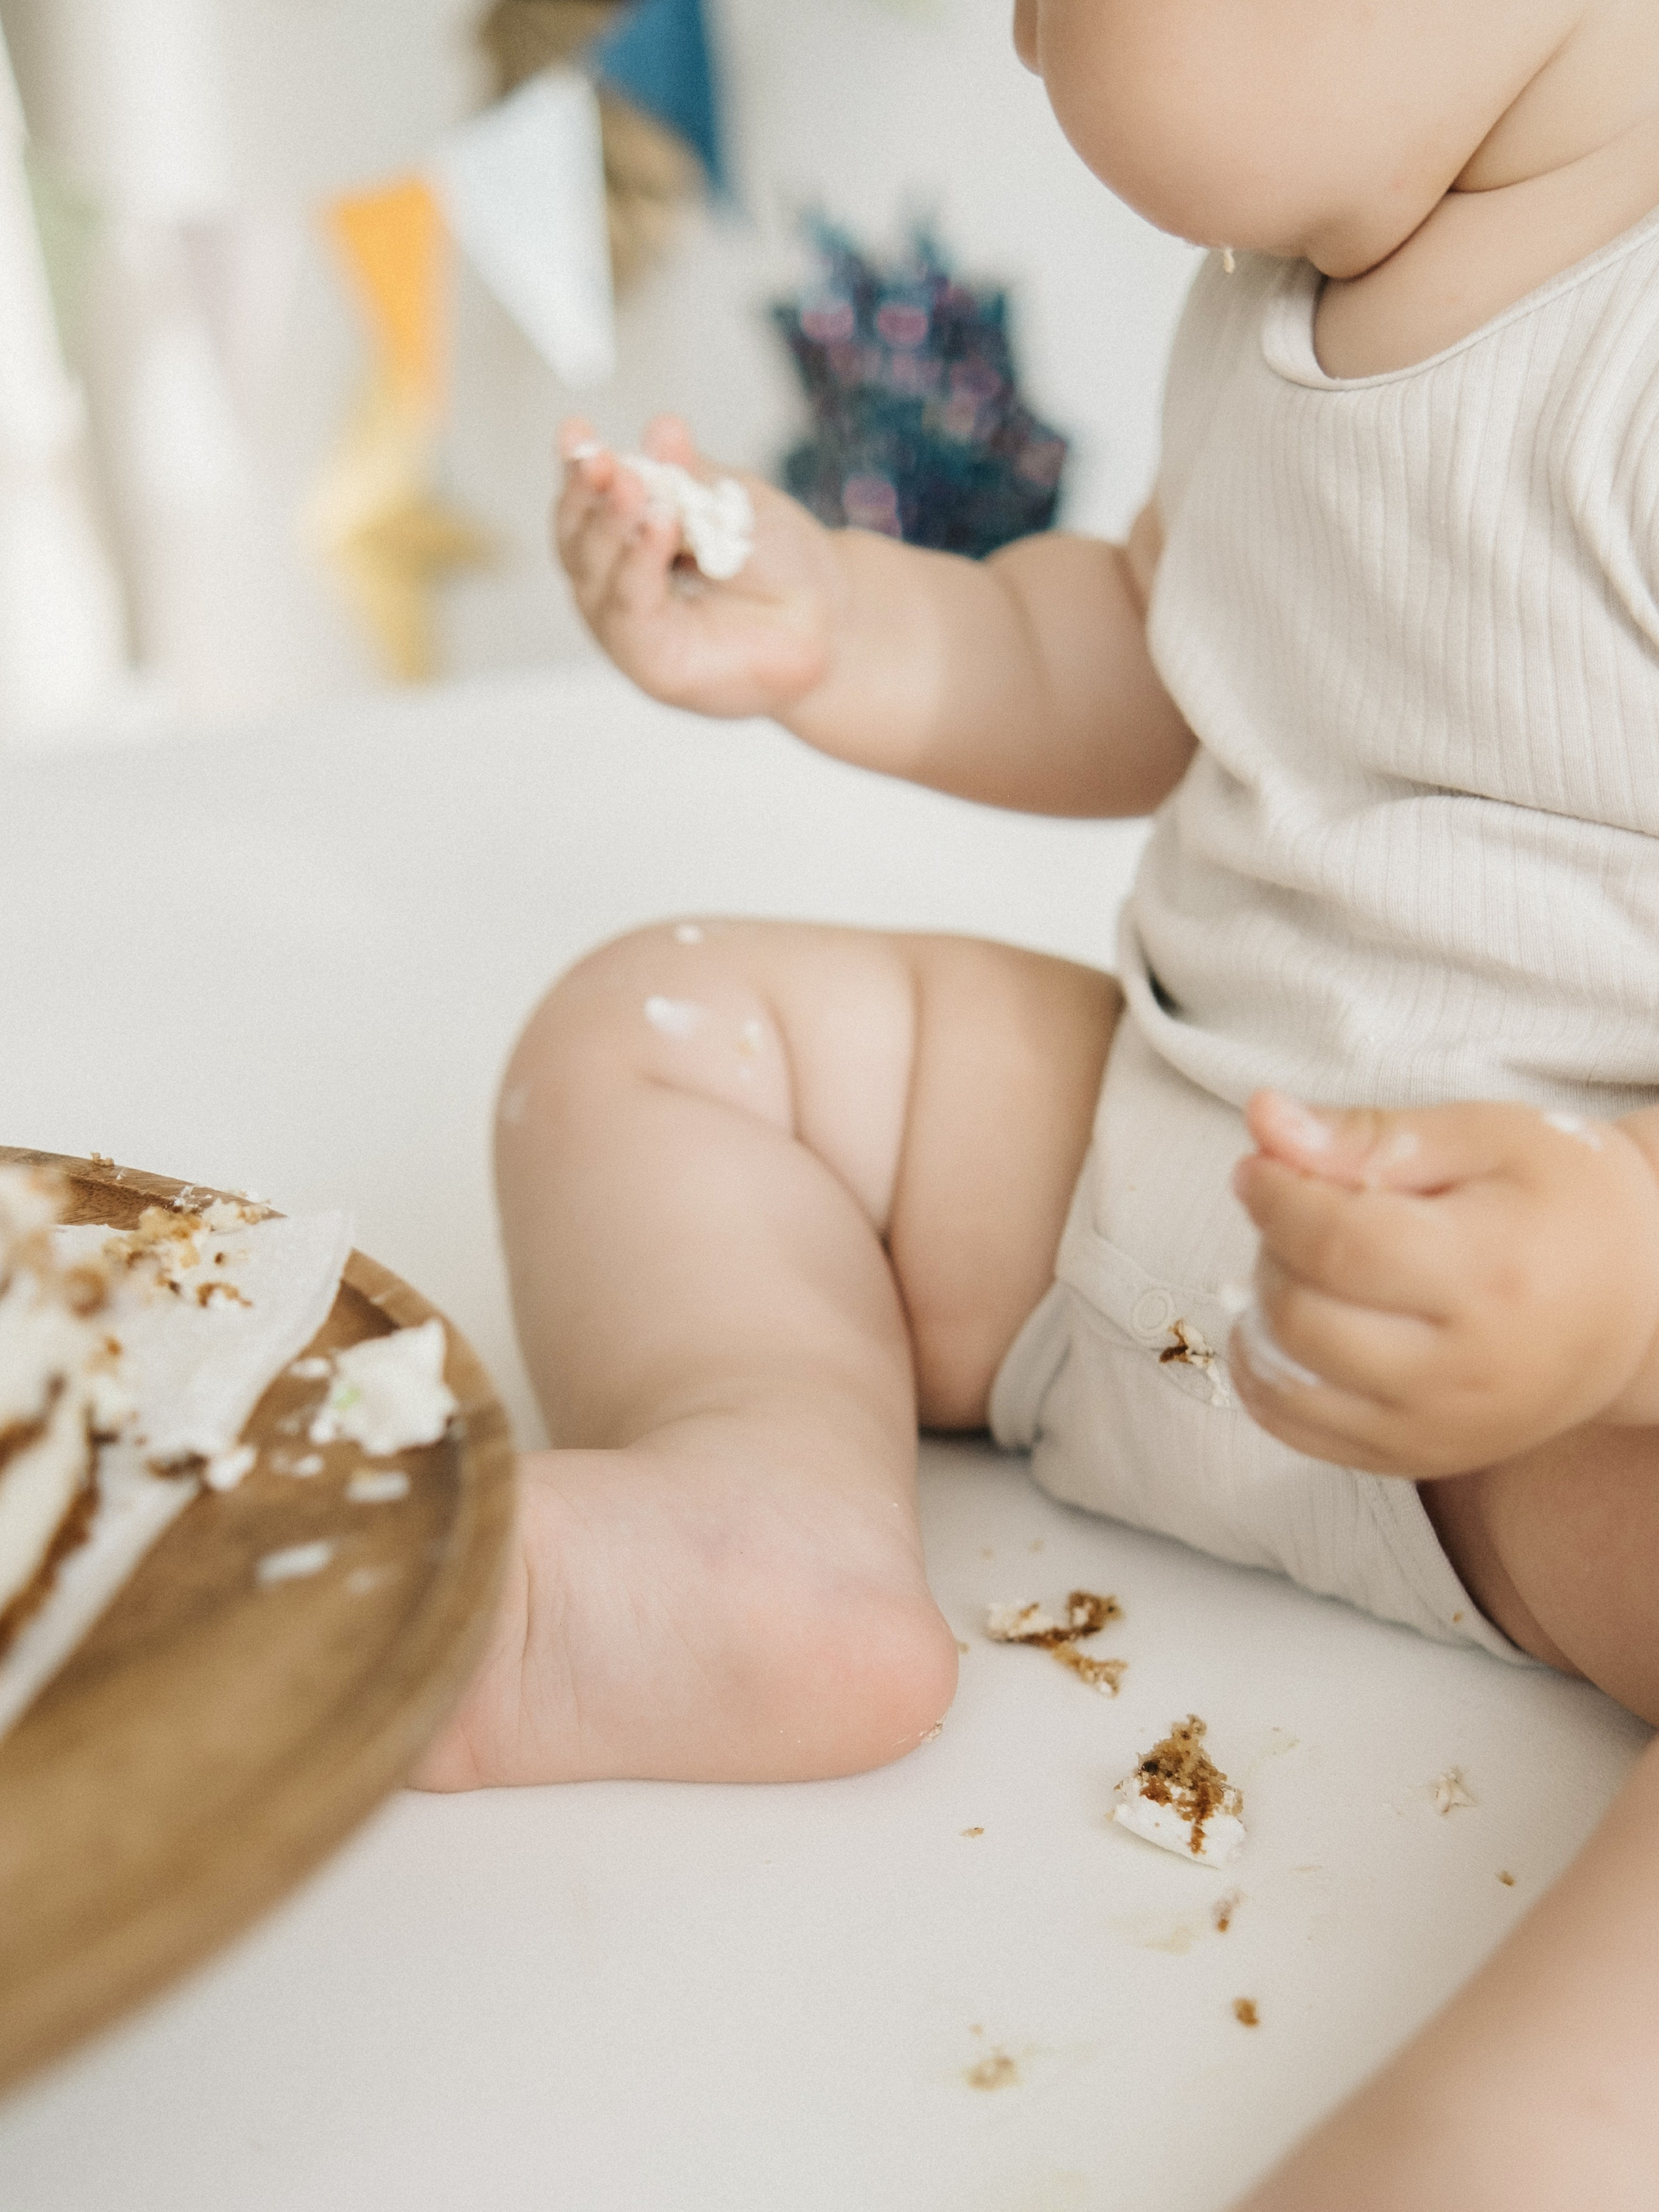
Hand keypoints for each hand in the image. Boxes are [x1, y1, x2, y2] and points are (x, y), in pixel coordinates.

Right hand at [553, 414, 845, 719]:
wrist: (826, 615)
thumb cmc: (776, 561)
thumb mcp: (731, 500)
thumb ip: (692, 474)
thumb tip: (663, 429)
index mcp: (626, 536)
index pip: (585, 501)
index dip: (576, 467)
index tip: (575, 430)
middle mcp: (616, 581)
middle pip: (577, 536)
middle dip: (588, 493)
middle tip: (604, 460)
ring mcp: (628, 624)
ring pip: (594, 573)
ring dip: (611, 525)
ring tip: (634, 485)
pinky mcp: (650, 663)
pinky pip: (631, 611)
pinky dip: (639, 566)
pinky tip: (659, 525)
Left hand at [1227, 1094, 1658, 1476]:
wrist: (1644, 1304)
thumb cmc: (1569, 1204)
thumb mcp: (1487, 1137)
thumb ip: (1370, 1135)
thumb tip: (1265, 1123)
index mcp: (1489, 1272)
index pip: (1335, 1243)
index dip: (1274, 1196)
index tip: (1260, 1165)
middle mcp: (1464, 1368)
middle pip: (1301, 1315)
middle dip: (1272, 1250)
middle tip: (1300, 1211)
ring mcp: (1441, 1427)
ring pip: (1285, 1384)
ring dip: (1261, 1316)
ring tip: (1304, 1270)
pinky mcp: (1421, 1459)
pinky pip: (1300, 1434)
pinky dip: (1268, 1381)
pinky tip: (1289, 1329)